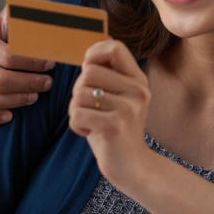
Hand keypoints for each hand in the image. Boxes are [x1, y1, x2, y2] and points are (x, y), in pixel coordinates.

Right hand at [0, 7, 54, 124]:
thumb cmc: (5, 39)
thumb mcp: (13, 23)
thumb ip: (26, 17)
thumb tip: (43, 14)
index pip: (8, 56)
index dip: (32, 62)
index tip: (50, 64)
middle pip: (0, 80)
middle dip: (29, 83)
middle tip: (47, 83)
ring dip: (16, 100)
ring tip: (34, 96)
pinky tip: (9, 115)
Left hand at [67, 39, 152, 188]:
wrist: (132, 166)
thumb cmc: (116, 128)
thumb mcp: (118, 97)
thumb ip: (108, 75)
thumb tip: (96, 46)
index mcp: (138, 80)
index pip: (115, 47)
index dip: (94, 53)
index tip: (88, 69)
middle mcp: (137, 91)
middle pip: (88, 72)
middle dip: (78, 90)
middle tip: (89, 108)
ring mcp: (128, 109)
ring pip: (79, 94)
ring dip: (75, 110)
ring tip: (90, 122)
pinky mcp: (114, 126)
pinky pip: (77, 113)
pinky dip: (75, 125)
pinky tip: (88, 132)